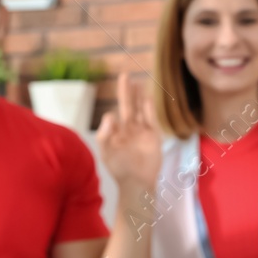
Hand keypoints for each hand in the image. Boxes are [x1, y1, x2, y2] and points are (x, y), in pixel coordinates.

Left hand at [97, 71, 161, 189]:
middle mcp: (129, 129)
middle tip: (125, 75)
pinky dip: (149, 109)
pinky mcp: (154, 135)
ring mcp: (142, 131)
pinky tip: (147, 98)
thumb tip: (110, 115)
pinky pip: (151, 119)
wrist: (137, 182)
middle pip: (128, 106)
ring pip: (140, 109)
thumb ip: (104, 134)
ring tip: (138, 82)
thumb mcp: (106, 152)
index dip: (113, 116)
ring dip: (139, 96)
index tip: (113, 120)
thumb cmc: (119, 169)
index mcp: (117, 132)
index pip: (115, 116)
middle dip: (126, 92)